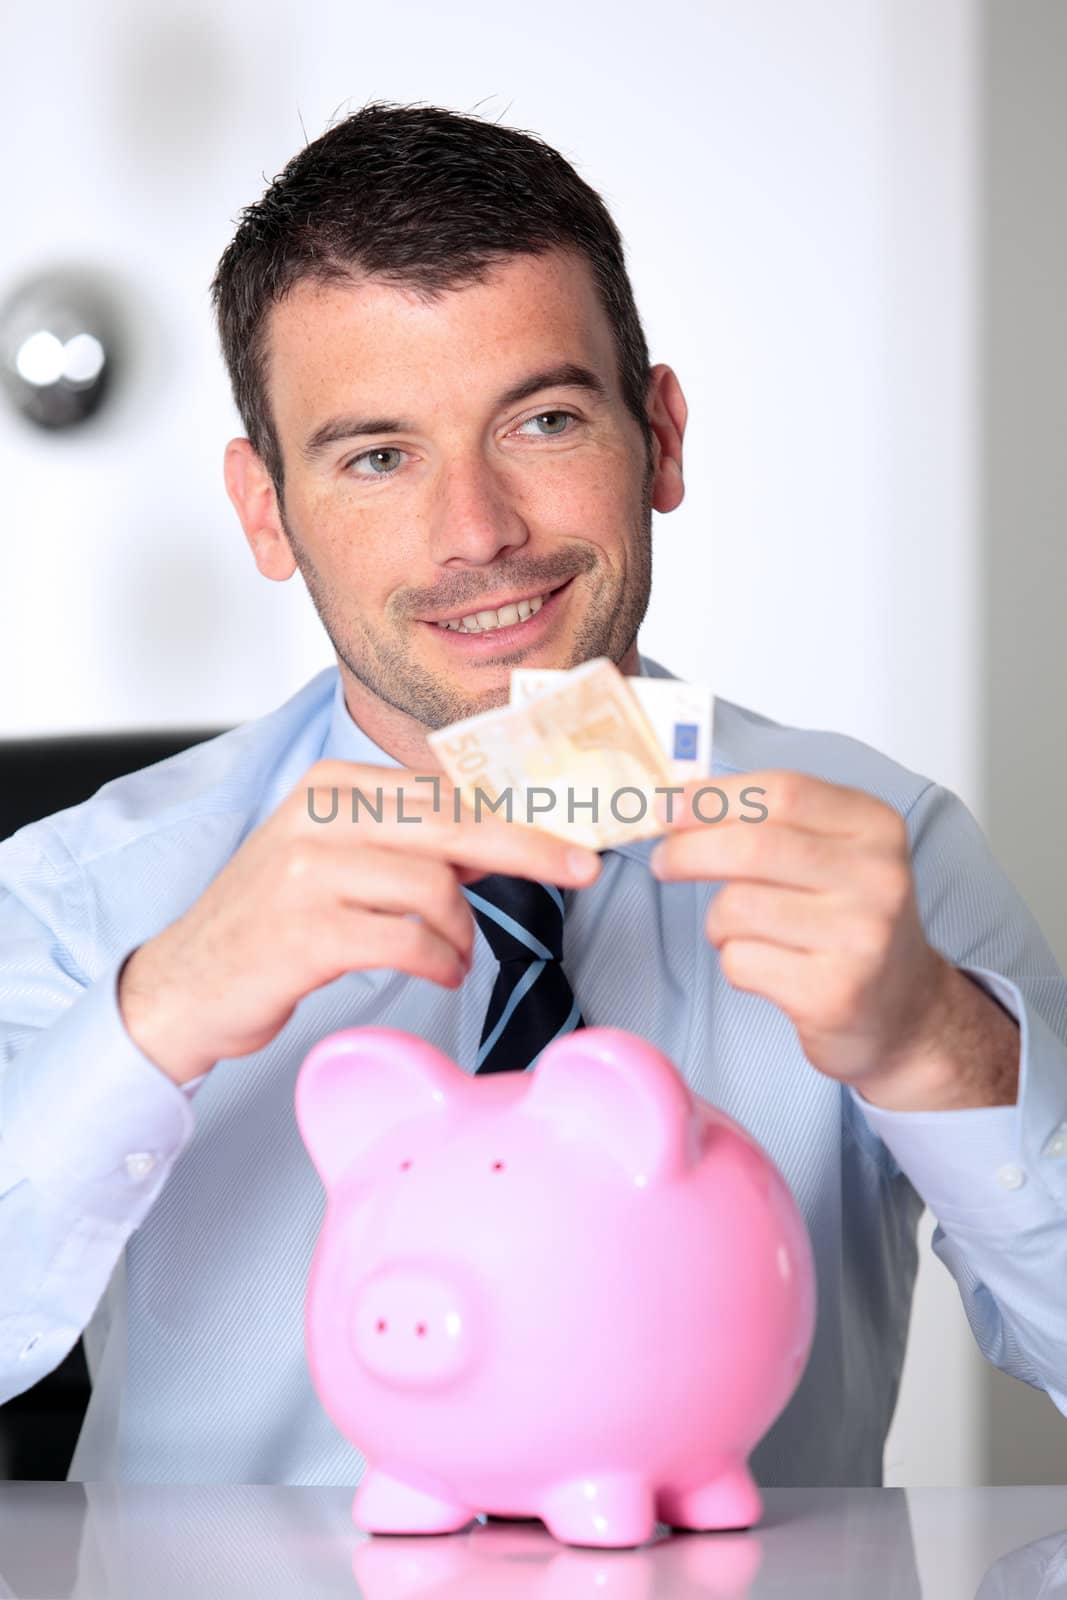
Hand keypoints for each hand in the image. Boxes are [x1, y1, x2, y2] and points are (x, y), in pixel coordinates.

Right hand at [118, 759, 600, 1086]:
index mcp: (332, 785)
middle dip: (529, 847)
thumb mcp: (341, 859)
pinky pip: (409, 942)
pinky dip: (440, 962)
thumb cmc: (277, 921)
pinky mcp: (305, 933)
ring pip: (435, 888)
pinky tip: (439, 973)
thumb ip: (418, 842)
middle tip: (583, 868)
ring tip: (453, 956)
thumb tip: (512, 834)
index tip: (575, 828)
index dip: (518, 810)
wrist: (187, 984)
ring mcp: (306, 873)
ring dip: (463, 933)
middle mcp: (317, 815)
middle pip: (452, 822)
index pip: (446, 790)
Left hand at [649, 770, 1016, 1107]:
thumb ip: (772, 821)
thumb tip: (680, 800)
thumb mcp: (835, 854)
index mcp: (875, 827)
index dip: (713, 797)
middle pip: (753, 846)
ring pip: (738, 907)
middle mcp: (877, 877)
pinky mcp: (833, 992)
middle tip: (664, 861)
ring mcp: (860, 938)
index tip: (667, 806)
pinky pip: (741, 961)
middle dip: (689, 851)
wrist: (905, 1010)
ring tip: (742, 931)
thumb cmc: (852, 923)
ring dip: (717, 921)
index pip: (781, 791)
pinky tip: (767, 968)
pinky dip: (734, 962)